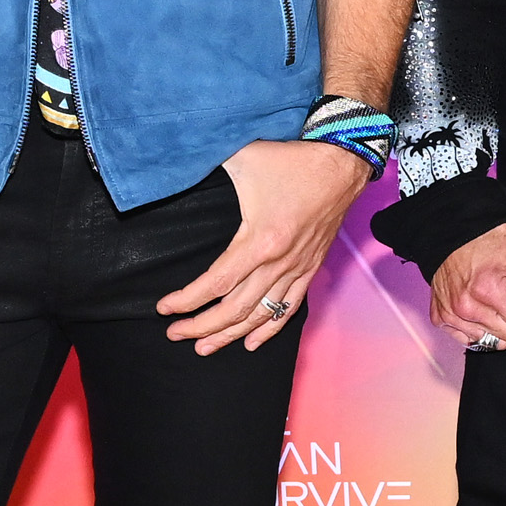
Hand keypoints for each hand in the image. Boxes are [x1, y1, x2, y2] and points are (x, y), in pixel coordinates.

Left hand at [157, 137, 370, 353]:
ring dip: (230, 335)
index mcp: (260, 240)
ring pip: (260, 315)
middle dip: (201, 326)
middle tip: (175, 333)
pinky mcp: (310, 268)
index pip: (216, 283)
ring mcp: (297, 268)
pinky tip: (251, 343)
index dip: (187, 300)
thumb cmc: (291, 161)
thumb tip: (177, 165)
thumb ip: (208, 162)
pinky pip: (288, 308)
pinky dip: (269, 329)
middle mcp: (279, 262)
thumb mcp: (244, 158)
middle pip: (235, 308)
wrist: (342, 163)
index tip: (164, 308)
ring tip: (204, 347)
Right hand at [428, 216, 505, 350]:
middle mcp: (467, 309)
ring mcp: (452, 316)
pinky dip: (483, 328)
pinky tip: (485, 307)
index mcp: (488, 291)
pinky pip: (472, 340)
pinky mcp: (442, 318)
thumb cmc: (489, 234)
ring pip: (495, 342)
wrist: (452, 230)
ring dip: (503, 324)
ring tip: (501, 299)